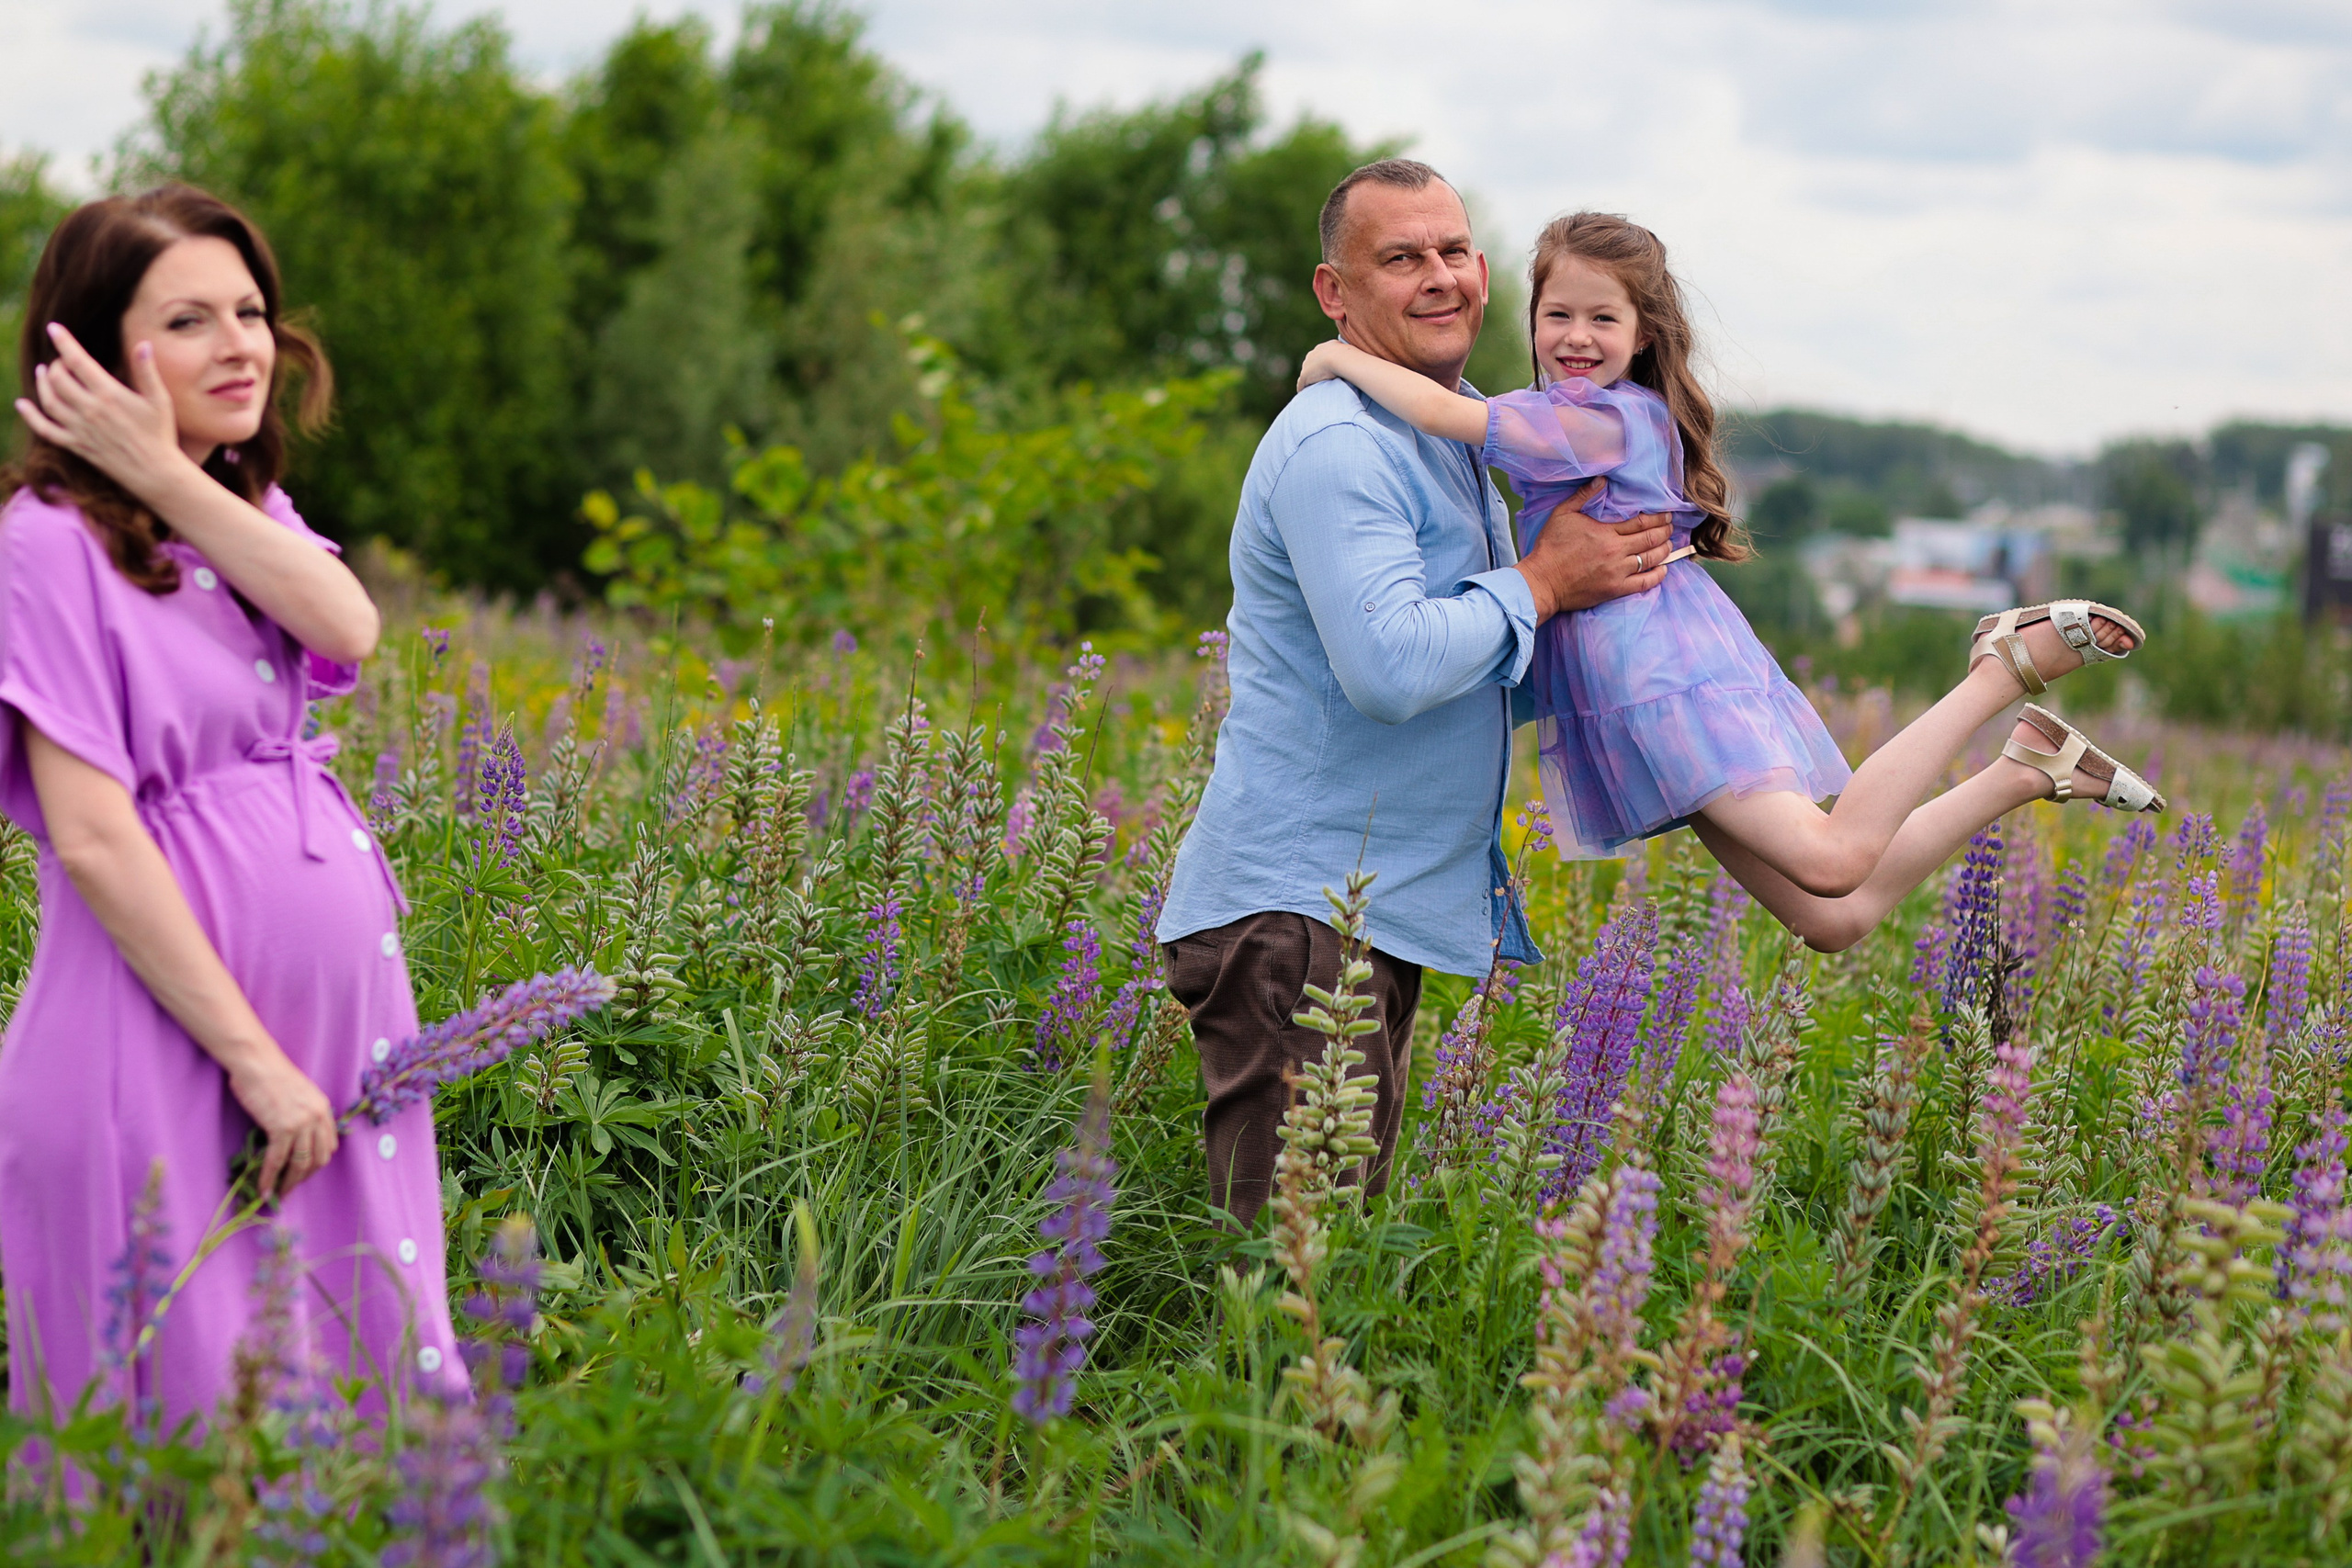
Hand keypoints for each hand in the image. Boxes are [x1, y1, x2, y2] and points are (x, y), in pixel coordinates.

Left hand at [13, 323, 191, 501]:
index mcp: (109, 394)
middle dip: (56, 364)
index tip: (54, 328)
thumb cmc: (160, 434)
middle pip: (58, 378)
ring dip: (42, 383)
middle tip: (61, 360)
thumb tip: (143, 344)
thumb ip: (147, 371)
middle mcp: (90, 410)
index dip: (63, 341)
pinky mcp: (76, 445)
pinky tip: (22, 404)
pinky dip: (30, 416)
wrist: (155, 472)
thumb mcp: (159, 400)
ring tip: (42, 373)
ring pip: (49, 400)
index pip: (77, 361)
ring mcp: (80, 428)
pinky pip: (45, 429)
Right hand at [227, 1048, 339, 1200]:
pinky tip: (264, 1190)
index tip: (304, 1173)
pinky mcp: (281, 1127)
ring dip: (288, 1184)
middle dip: (305, 1178)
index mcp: (323, 1108)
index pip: (328, 1145)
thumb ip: (303, 1114)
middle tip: (290, 1189)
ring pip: (300, 1164)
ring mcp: (301, 1123)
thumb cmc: (271, 1075)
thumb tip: (295, 1138)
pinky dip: (270, 1178)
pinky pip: (277, 1160)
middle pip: (318, 1158)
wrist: (256, 1062)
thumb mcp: (299, 1094)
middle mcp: (317, 1117)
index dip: (316, 1163)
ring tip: (278, 1196)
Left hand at [1295, 339, 1350, 391]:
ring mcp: (1307, 365)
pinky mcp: (1305, 376)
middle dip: (1314, 371)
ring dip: (1309, 380)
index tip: (1326, 371)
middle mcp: (1312, 355)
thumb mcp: (1348, 351)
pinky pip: (1301, 383)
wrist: (1339, 358)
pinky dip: (1303, 388)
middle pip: (1311, 364)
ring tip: (1313, 389)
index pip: (1320, 357)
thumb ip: (1347, 354)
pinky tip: (1305, 394)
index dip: (1323, 364)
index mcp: (1322, 348)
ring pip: (1306, 374)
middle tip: (1320, 380)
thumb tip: (1353, 357)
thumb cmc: (1348, 356)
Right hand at [1512, 480, 1674, 620]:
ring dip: (1664, 550)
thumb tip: (1602, 480)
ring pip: (1651, 559)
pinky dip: (1657, 576)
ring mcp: (1617, 572)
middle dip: (1665, 531)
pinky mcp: (1615, 590)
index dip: (1657, 517)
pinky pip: (1644, 583)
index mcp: (1606, 532)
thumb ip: (1583, 496)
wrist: (1542, 581)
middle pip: (1651, 539)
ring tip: (1669, 544)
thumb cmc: (1550, 547)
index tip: (1666, 514)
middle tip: (1671, 527)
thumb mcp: (1563, 514)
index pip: (1640, 523)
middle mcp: (1616, 552)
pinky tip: (1663, 569)